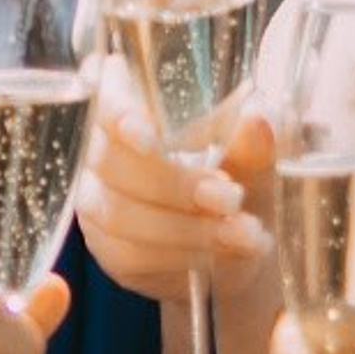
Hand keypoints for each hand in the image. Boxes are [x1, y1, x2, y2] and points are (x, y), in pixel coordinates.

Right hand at [75, 64, 271, 306]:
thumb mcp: (257, 161)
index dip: (118, 114)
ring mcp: (97, 201)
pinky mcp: (108, 249)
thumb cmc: (242, 179)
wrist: (240, 242)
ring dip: (185, 228)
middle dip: (175, 185)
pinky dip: (180, 256)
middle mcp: (101, 150)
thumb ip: (253, 145)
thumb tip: (256, 121)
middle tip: (232, 199)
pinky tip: (218, 255)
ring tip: (241, 233)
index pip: (104, 97)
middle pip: (111, 162)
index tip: (150, 140)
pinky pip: (129, 255)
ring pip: (119, 214)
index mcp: (134, 105)